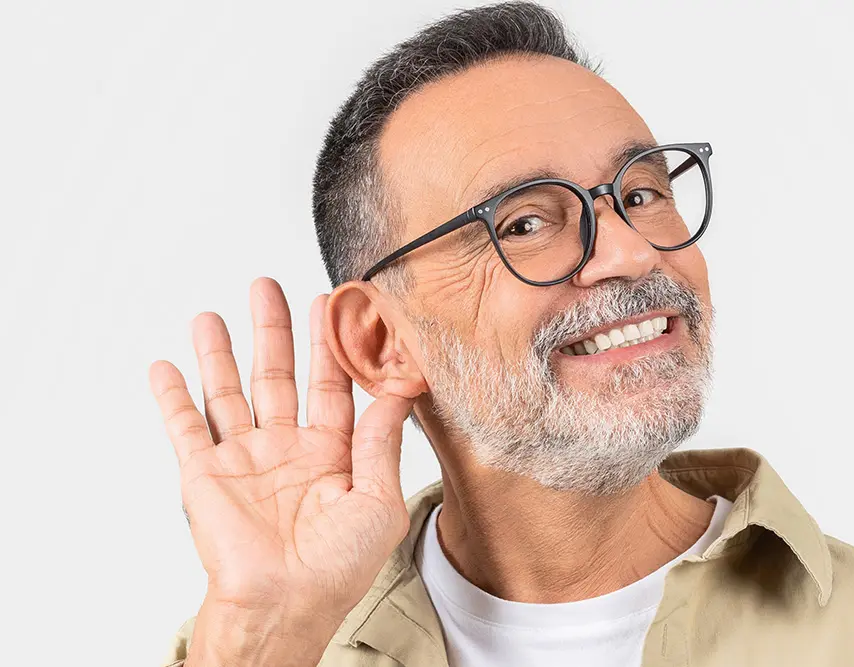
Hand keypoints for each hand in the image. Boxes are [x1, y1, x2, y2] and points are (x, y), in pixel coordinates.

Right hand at [149, 277, 415, 643]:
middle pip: (278, 376)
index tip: (334, 304)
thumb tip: (403, 387)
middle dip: (274, 331)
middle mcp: (286, 450)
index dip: (332, 346)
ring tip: (212, 314)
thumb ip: (382, 441)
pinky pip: (186, 427)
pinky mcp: (205, 475)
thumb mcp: (378, 500)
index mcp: (331, 454)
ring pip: (229, 392)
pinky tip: (166, 366)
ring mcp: (244, 460)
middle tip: (268, 287)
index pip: (332, 386)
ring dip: (219, 353)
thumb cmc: (338, 567)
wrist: (285, 607)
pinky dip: (173, 397)